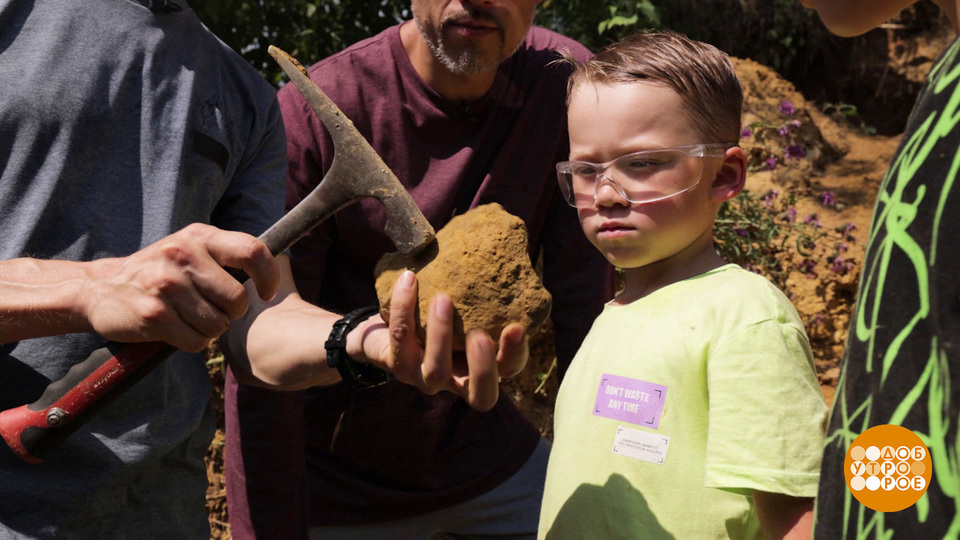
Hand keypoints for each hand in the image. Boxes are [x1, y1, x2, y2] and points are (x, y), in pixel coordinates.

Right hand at [81, 223, 279, 351]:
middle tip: (211, 310)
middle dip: (232, 314)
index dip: (268, 277)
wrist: (99, 288)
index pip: (252, 251)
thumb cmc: (159, 271)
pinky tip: (174, 329)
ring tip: (188, 318)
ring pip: (218, 325)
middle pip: (238, 300)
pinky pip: (196, 342)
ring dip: (210, 330)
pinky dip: (191, 343)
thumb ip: (225, 255)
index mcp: (198, 237)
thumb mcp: (189, 248)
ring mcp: (166, 284)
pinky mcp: (152, 314)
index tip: (265, 294)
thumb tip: (272, 270)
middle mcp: (182, 255)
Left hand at [351, 270, 527, 410]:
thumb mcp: (460, 305)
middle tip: (480, 335)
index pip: (507, 370)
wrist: (382, 329)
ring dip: (441, 334)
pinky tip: (409, 280)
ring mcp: (426, 378)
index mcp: (479, 365)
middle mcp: (456, 380)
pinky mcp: (398, 366)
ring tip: (443, 299)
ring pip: (436, 371)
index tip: (516, 327)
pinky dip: (404, 307)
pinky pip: (402, 338)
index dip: (515, 354)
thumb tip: (500, 241)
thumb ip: (479, 290)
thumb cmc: (431, 314)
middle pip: (481, 395)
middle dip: (483, 367)